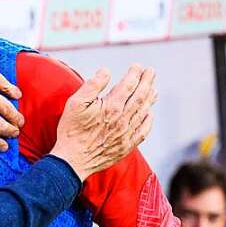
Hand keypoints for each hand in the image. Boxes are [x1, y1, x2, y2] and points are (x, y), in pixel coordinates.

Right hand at [50, 64, 156, 181]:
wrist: (72, 160)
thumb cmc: (71, 130)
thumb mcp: (75, 103)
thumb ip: (92, 85)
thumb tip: (106, 71)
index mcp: (111, 106)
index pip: (128, 85)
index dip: (134, 74)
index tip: (137, 66)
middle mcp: (123, 119)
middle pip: (140, 96)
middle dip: (147, 82)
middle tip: (151, 72)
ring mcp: (126, 133)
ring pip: (143, 112)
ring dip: (150, 98)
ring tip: (154, 89)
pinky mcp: (126, 146)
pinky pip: (143, 131)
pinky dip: (148, 121)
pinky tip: (149, 115)